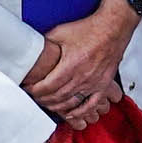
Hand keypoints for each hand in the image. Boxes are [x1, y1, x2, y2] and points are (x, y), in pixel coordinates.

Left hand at [26, 1, 141, 123]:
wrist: (112, 29)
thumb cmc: (90, 29)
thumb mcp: (61, 32)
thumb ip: (46, 42)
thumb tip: (33, 48)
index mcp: (71, 64)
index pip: (48, 86)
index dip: (35, 90)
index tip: (29, 89)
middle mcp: (83, 77)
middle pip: (57, 96)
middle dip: (43, 99)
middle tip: (35, 97)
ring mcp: (94, 83)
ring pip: (71, 102)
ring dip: (57, 106)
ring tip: (47, 103)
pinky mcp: (102, 85)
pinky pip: (91, 104)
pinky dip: (79, 112)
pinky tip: (71, 113)